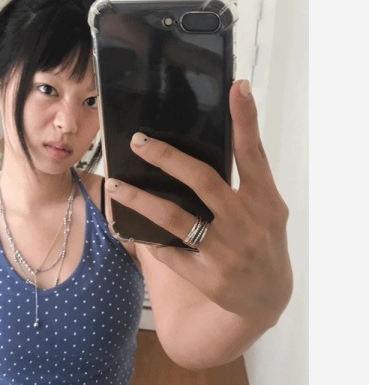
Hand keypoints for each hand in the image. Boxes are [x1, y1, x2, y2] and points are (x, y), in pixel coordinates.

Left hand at [106, 79, 292, 322]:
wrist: (268, 297)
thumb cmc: (263, 241)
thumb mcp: (266, 209)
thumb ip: (245, 180)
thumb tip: (204, 146)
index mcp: (265, 201)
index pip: (253, 154)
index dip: (245, 120)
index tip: (235, 88)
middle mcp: (247, 223)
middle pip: (203, 180)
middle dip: (168, 157)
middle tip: (138, 141)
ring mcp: (226, 252)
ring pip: (176, 217)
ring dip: (141, 199)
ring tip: (117, 184)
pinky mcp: (207, 276)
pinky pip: (168, 252)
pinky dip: (147, 238)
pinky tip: (128, 228)